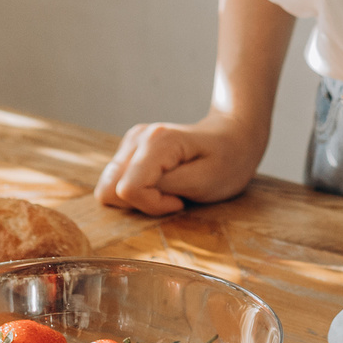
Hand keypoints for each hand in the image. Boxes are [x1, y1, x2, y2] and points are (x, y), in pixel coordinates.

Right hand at [93, 111, 267, 215]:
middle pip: (109, 189)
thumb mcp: (205, 181)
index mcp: (156, 141)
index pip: (128, 189)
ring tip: (170, 190)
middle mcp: (138, 137)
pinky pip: (116, 182)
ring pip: (108, 187)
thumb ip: (164, 187)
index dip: (152, 205)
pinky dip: (137, 192)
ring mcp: (131, 142)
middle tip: (173, 198)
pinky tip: (163, 184)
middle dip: (139, 204)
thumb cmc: (227, 161)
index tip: (179, 200)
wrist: (234, 137)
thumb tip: (129, 193)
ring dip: (138, 199)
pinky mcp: (130, 150)